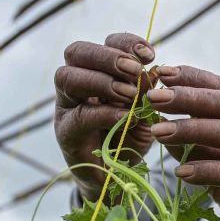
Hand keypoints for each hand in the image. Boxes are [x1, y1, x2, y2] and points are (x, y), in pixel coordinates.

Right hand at [54, 33, 155, 200]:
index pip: (106, 43)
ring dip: (101, 81)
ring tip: (129, 95)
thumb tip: (153, 71)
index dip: (126, 42)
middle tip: (135, 71)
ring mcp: (66, 107)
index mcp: (99, 72)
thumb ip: (148, 92)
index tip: (150, 55)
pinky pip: (78, 116)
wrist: (117, 178)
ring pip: (66, 77)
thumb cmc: (129, 138)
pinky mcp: (65, 132)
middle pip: (77, 52)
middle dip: (108, 57)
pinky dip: (104, 113)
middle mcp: (77, 84)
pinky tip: (125, 117)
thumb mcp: (146, 112)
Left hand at [147, 65, 219, 220]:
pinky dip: (206, 170)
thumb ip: (192, 144)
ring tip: (159, 132)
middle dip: (190, 97)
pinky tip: (181, 172)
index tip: (162, 74)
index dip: (194, 78)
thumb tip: (158, 124)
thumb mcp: (213, 162)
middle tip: (154, 98)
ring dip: (192, 130)